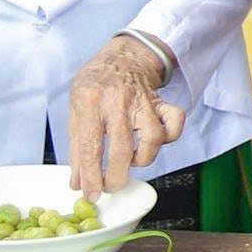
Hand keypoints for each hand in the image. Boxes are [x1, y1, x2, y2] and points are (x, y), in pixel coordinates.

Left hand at [67, 36, 185, 196]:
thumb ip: (77, 146)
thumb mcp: (76, 109)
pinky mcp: (161, 103)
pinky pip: (175, 121)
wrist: (122, 56)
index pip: (90, 147)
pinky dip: (171, 136)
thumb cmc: (96, 84)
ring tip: (131, 160)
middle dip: (116, 177)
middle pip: (122, 149)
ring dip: (143, 158)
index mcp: (90, 101)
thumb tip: (77, 182)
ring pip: (154, 138)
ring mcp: (143, 101)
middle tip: (111, 186)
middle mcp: (118, 101)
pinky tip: (154, 142)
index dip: (91, 176)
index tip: (91, 195)